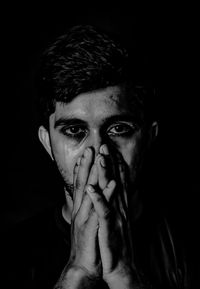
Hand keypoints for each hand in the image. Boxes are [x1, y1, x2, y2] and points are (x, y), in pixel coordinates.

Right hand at [55, 147, 100, 287]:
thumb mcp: (88, 223)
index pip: (80, 185)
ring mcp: (85, 219)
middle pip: (83, 184)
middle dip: (88, 165)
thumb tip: (91, 197)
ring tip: (101, 157)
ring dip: (95, 174)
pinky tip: (113, 183)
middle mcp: (81, 211)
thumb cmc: (88, 243)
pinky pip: (102, 209)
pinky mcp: (93, 228)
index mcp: (81, 209)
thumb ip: (89, 209)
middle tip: (92, 147)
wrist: (84, 266)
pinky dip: (107, 195)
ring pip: (90, 192)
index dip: (84, 168)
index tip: (88, 153)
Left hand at [86, 145, 140, 287]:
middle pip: (115, 182)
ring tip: (100, 159)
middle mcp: (120, 209)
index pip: (117, 182)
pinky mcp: (109, 229)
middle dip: (110, 163)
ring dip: (106, 175)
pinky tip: (91, 188)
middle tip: (104, 146)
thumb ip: (116, 205)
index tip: (109, 150)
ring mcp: (116, 218)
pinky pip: (104, 212)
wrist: (120, 268)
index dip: (114, 165)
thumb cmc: (115, 243)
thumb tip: (114, 192)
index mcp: (119, 207)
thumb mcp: (116, 221)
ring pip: (110, 193)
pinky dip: (99, 199)